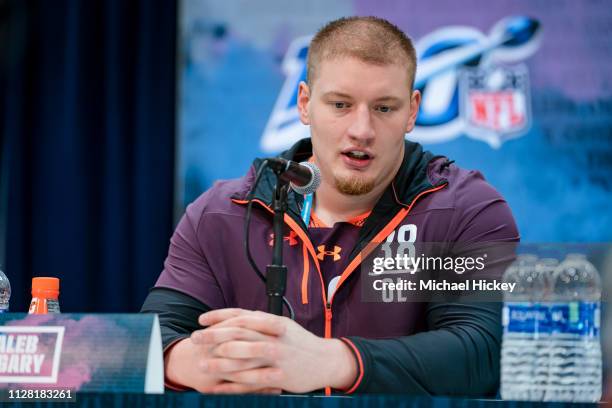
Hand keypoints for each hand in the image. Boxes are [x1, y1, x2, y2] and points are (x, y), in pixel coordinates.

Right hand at [164, 335, 280, 393]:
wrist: (182, 362)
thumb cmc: (209, 344)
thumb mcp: (221, 329)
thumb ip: (243, 325)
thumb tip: (274, 321)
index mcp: (220, 333)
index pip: (242, 326)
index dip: (262, 325)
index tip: (282, 327)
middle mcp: (215, 350)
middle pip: (237, 348)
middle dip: (258, 349)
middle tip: (279, 350)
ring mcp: (214, 370)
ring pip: (239, 374)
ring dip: (261, 375)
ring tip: (281, 376)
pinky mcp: (213, 387)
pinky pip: (236, 391)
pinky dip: (257, 391)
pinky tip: (274, 390)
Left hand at [191, 308, 356, 392]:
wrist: (325, 360)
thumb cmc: (300, 342)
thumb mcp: (282, 325)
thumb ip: (260, 321)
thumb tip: (235, 317)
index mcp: (273, 322)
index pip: (241, 315)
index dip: (219, 316)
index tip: (201, 320)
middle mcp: (274, 337)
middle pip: (239, 333)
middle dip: (214, 335)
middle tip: (195, 339)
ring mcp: (277, 356)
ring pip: (243, 358)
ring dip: (220, 362)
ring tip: (202, 364)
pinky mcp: (280, 376)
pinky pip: (253, 381)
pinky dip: (235, 384)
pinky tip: (220, 387)